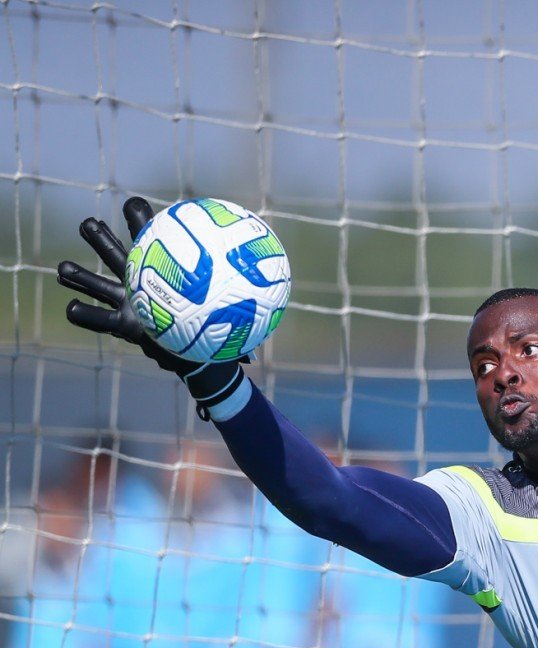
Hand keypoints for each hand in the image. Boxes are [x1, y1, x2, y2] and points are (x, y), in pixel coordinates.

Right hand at [57, 196, 243, 407]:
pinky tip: (69, 307)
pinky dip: (84, 314)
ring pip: (97, 282)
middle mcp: (139, 279)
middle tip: (86, 224)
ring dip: (79, 275)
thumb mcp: (234, 299)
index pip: (148, 236)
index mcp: (161, 266)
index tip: (134, 205)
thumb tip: (274, 266)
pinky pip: (99, 320)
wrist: (203, 349)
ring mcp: (126, 300)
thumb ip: (248, 283)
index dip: (140, 218)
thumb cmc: (215, 320)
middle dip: (98, 237)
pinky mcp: (122, 324)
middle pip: (114, 252)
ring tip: (61, 268)